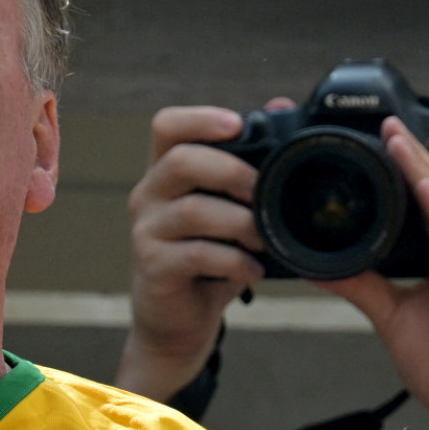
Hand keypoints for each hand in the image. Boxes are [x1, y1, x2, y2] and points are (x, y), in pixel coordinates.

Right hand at [115, 101, 294, 402]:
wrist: (178, 323)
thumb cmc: (209, 262)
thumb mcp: (231, 211)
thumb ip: (251, 165)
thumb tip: (282, 105)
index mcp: (166, 173)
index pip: (167, 126)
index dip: (201, 118)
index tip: (239, 126)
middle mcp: (148, 195)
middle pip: (181, 160)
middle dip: (233, 172)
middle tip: (265, 192)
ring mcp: (146, 232)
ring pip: (194, 210)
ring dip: (242, 222)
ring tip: (266, 239)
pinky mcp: (153, 267)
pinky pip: (198, 254)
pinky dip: (235, 261)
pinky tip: (253, 270)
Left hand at [314, 117, 428, 423]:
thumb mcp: (393, 318)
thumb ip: (363, 286)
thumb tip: (323, 265)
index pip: (427, 204)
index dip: (406, 171)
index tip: (379, 140)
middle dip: (413, 157)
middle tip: (384, 122)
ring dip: (423, 171)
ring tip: (396, 139)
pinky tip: (422, 186)